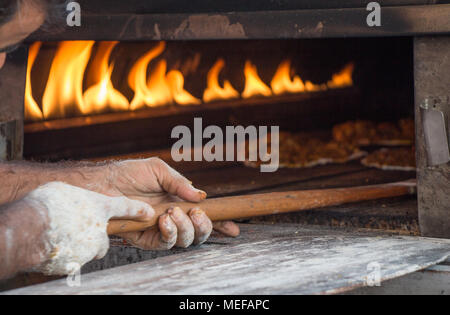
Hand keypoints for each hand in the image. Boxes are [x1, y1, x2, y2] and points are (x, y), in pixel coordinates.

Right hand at [25, 182, 153, 275]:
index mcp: (98, 208)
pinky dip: (64, 256)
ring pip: (87, 251)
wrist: (30, 229)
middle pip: (101, 239)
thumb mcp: (62, 189)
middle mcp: (99, 230)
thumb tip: (74, 197)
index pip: (124, 207)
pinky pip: (71, 261)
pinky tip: (52, 247)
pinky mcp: (76, 264)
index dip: (137, 210)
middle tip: (74, 231)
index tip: (148, 213)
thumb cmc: (45, 205)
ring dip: (77, 247)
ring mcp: (89, 249)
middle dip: (92, 239)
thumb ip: (76, 195)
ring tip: (59, 238)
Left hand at [87, 158, 239, 249]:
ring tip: (173, 212)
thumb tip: (201, 195)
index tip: (234, 228)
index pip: (203, 216)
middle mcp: (174, 218)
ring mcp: (161, 230)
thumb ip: (180, 183)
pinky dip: (169, 232)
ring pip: (186, 241)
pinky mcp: (147, 238)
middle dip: (205, 226)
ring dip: (185, 227)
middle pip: (199, 233)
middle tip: (196, 214)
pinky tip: (164, 219)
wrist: (103, 184)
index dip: (220, 223)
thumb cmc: (129, 174)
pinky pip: (165, 243)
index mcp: (180, 202)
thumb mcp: (158, 170)